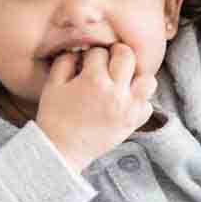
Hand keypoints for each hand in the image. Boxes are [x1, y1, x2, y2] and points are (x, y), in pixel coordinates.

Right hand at [34, 44, 157, 169]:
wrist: (62, 150)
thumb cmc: (55, 117)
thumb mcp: (52, 85)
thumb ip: (65, 61)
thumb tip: (79, 51)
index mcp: (93, 80)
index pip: (99, 52)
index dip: (90, 54)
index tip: (86, 62)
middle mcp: (115, 92)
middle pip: (128, 56)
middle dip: (116, 53)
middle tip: (108, 60)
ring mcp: (128, 108)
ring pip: (148, 80)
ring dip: (136, 75)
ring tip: (123, 80)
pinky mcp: (133, 123)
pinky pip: (148, 105)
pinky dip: (139, 100)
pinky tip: (125, 100)